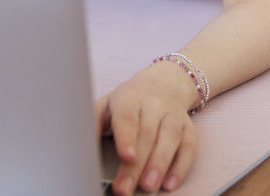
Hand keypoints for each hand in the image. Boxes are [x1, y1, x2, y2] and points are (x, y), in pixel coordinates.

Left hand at [95, 64, 198, 193]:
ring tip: (148, 186)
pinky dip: (181, 166)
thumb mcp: (105, 106)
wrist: (161, 84)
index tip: (125, 156)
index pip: (127, 116)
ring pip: (170, 138)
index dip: (126, 137)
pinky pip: (189, 146)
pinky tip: (170, 182)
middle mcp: (154, 103)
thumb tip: (80, 149)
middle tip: (125, 188)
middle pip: (147, 134)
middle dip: (136, 165)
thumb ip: (93, 126)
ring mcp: (173, 114)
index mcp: (128, 97)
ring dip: (160, 165)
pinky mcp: (188, 127)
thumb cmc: (127, 102)